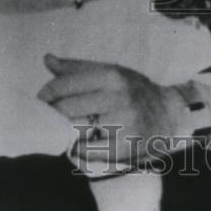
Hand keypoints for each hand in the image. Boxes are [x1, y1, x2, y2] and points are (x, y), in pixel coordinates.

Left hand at [38, 56, 184, 166]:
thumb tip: (47, 59)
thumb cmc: (133, 92)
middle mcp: (118, 96)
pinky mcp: (125, 146)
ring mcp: (123, 122)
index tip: (42, 102)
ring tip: (64, 131)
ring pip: (75, 130)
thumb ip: (77, 68)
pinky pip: (88, 151)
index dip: (46, 95)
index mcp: (112, 75)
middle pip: (65, 109)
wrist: (168, 115)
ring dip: (64, 133)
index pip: (64, 84)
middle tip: (48, 120)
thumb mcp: (110, 72)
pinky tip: (80, 145)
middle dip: (50, 116)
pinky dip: (78, 150)